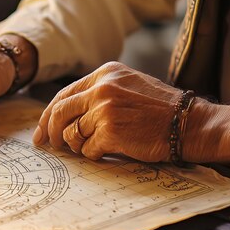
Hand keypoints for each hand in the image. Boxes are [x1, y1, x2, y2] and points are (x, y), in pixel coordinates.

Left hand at [32, 61, 180, 161]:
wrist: (189, 123)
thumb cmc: (161, 109)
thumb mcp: (128, 86)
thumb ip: (98, 93)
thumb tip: (65, 115)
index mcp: (104, 74)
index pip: (63, 94)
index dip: (47, 115)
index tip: (41, 131)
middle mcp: (102, 88)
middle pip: (59, 113)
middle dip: (50, 133)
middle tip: (50, 145)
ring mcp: (105, 110)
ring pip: (72, 134)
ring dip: (78, 146)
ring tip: (94, 147)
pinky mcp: (110, 132)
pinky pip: (88, 150)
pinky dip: (94, 155)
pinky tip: (109, 152)